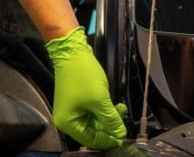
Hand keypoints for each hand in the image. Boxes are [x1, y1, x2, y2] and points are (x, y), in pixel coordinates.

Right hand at [46, 27, 127, 149]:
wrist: (73, 53)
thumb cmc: (83, 76)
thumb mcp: (100, 100)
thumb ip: (111, 119)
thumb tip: (120, 134)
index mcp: (68, 123)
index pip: (91, 140)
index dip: (108, 140)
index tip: (123, 139)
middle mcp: (68, 119)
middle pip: (93, 131)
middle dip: (110, 127)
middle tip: (125, 122)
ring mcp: (73, 110)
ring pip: (96, 121)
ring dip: (110, 117)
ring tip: (122, 109)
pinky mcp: (79, 101)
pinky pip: (94, 111)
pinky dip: (105, 110)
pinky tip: (116, 105)